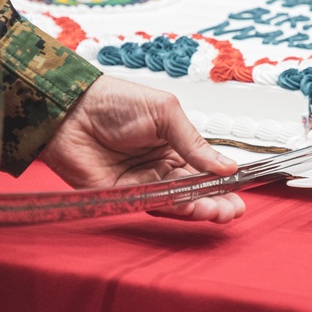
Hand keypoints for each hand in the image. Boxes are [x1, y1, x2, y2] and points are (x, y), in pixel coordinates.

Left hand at [39, 76, 245, 223]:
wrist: (70, 107)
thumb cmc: (114, 101)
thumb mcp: (164, 112)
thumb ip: (193, 142)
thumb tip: (226, 166)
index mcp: (173, 148)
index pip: (204, 172)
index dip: (222, 184)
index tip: (240, 191)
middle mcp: (159, 169)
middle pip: (193, 193)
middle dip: (215, 203)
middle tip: (232, 210)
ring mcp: (141, 184)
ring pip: (175, 203)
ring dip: (198, 208)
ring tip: (216, 210)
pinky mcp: (121, 196)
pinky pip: (149, 206)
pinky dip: (170, 208)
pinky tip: (188, 206)